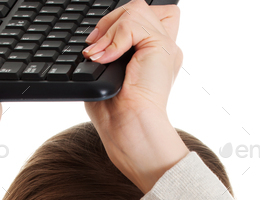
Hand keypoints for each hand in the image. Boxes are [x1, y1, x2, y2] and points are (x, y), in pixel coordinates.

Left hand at [81, 0, 188, 191]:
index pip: (143, 17)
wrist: (130, 128)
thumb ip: (109, 50)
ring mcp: (164, 45)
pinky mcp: (161, 46)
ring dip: (111, 30)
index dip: (120, 22)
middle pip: (138, 7)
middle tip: (94, 46)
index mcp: (153, 54)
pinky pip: (133, 23)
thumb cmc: (117, 113)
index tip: (99, 42)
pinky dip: (115, 38)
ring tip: (100, 56)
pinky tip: (108, 58)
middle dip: (111, 22)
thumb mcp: (107, 75)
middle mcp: (163, 47)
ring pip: (135, 10)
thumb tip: (96, 38)